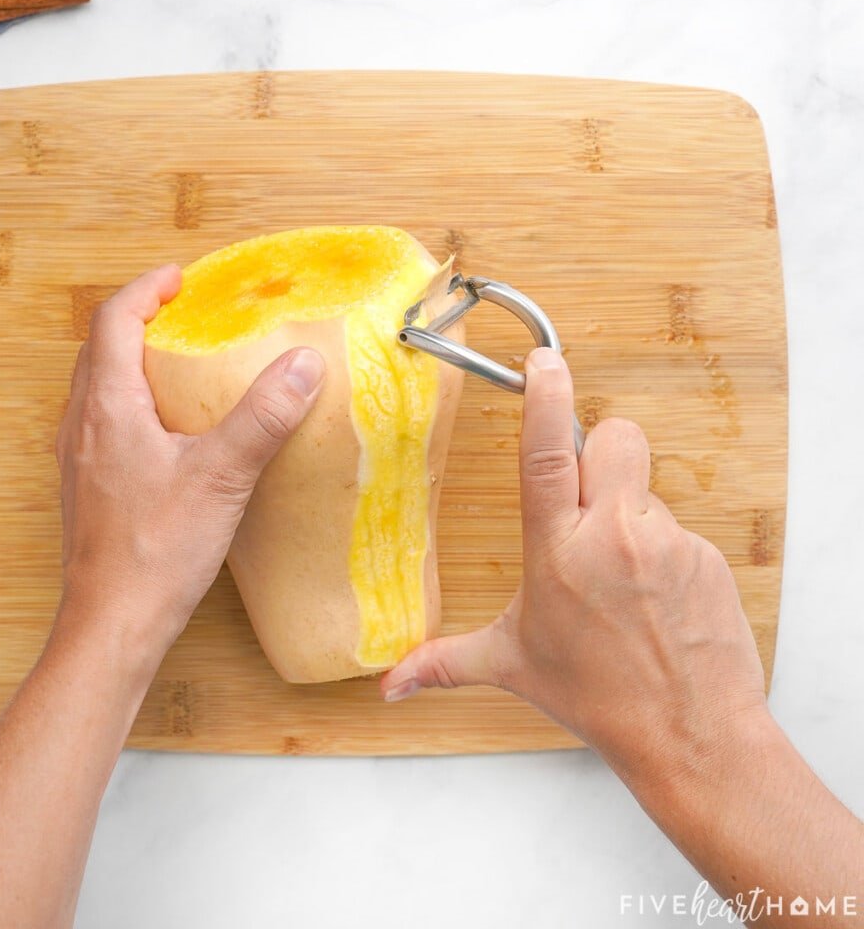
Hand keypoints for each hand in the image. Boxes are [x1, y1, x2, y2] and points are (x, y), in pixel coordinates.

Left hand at [55, 265, 325, 672]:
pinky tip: (165, 428)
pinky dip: (127, 400)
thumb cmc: (156, 553)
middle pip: (98, 348)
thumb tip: (303, 365)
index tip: (179, 279)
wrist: (111, 623)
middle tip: (182, 313)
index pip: (112, 322)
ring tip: (176, 362)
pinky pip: (100, 421)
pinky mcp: (87, 487)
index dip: (145, 291)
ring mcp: (77, 458)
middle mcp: (81, 425)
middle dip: (137, 319)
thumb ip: (263, 416)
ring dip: (129, 359)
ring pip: (95, 385)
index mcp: (107, 408)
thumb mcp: (222, 477)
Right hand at [380, 347, 766, 787]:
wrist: (689, 733)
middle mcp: (612, 536)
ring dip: (631, 515)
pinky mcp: (705, 555)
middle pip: (615, 439)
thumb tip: (389, 683)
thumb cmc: (598, 697)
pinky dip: (662, 550)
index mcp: (556, 550)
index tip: (544, 361)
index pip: (547, 453)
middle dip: (603, 451)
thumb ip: (444, 661)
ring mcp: (665, 542)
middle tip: (593, 498)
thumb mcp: (513, 664)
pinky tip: (656, 596)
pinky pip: (678, 526)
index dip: (545, 398)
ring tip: (625, 577)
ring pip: (647, 487)